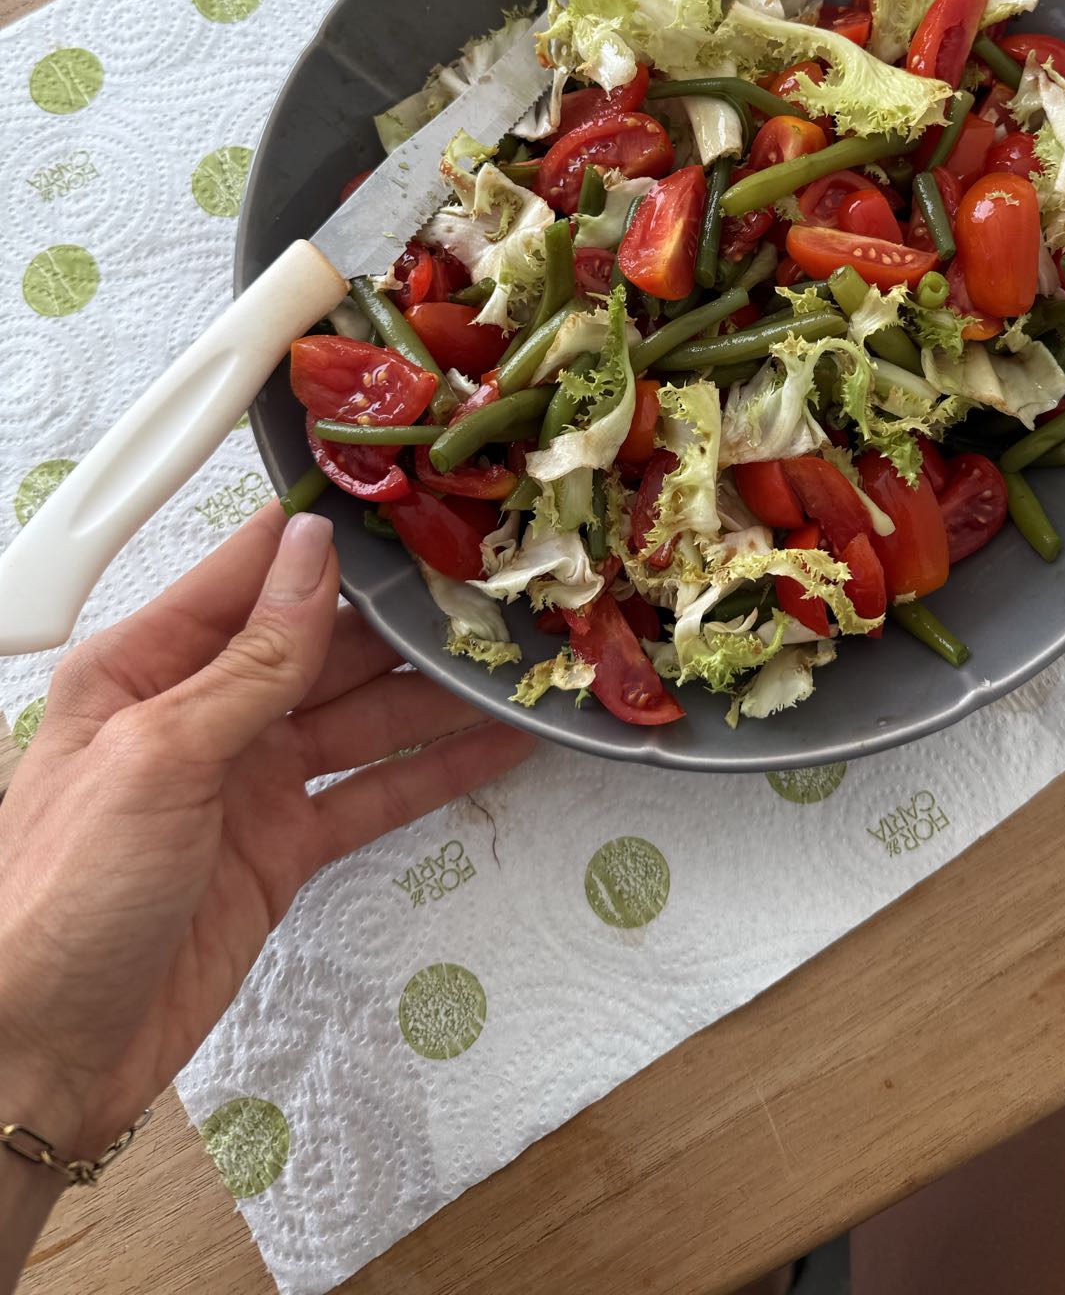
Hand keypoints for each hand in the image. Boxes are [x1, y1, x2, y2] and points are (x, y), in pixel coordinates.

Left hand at [0, 505, 531, 1159]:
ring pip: (361, 716)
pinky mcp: (280, 850)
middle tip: (493, 590)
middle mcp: (200, 712)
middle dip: (404, 618)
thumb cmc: (56, 901)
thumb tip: (312, 554)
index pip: (252, 573)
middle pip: (322, 643)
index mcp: (145, 665)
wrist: (39, 1056)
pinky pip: (372, 795)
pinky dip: (434, 770)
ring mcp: (245, 782)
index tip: (412, 512)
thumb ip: (250, 660)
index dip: (331, 539)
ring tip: (514, 660)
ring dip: (434, 692)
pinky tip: (494, 745)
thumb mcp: (157, 757)